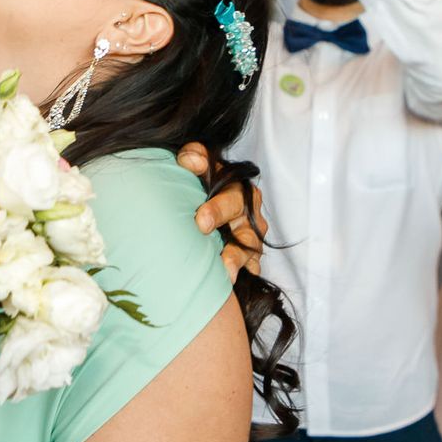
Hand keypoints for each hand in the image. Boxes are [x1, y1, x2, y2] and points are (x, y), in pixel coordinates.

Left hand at [177, 143, 265, 278]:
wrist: (210, 200)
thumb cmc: (205, 184)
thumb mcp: (202, 165)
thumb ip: (195, 155)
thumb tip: (189, 160)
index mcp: (239, 191)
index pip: (232, 197)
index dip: (217, 208)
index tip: (200, 221)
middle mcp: (250, 214)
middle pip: (242, 226)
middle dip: (226, 239)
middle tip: (206, 244)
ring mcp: (251, 237)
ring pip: (248, 250)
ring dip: (237, 261)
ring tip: (226, 274)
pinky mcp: (250, 256)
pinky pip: (251, 267)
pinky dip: (244, 273)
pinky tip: (233, 285)